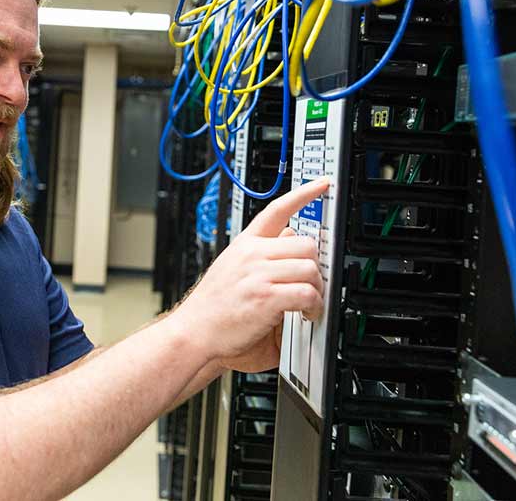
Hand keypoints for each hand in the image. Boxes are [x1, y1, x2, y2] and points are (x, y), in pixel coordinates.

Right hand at [169, 178, 327, 365]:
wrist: (193, 331)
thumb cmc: (214, 307)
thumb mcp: (233, 268)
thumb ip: (262, 253)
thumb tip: (290, 238)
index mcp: (245, 244)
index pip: (277, 209)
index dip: (303, 194)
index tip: (322, 184)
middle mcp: (252, 254)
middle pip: (306, 244)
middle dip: (316, 266)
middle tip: (312, 284)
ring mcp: (258, 274)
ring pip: (309, 268)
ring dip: (317, 289)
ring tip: (309, 303)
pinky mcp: (266, 297)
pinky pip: (306, 293)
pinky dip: (314, 305)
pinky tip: (307, 313)